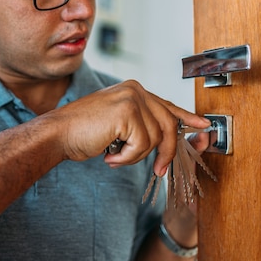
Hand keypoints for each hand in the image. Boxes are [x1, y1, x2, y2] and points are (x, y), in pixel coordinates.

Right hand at [46, 80, 210, 175]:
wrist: (58, 133)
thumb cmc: (84, 131)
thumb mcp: (118, 123)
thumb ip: (141, 123)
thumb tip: (167, 136)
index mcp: (134, 90)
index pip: (167, 105)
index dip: (186, 117)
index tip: (202, 126)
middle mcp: (135, 90)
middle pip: (168, 125)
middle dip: (166, 152)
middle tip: (159, 170)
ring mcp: (132, 99)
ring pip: (154, 139)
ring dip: (135, 156)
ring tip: (114, 155)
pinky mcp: (127, 113)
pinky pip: (142, 146)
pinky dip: (127, 158)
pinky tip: (109, 155)